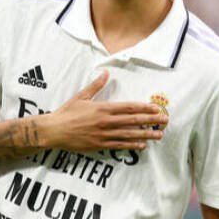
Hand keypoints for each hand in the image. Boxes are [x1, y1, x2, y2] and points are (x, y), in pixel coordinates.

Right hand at [38, 72, 167, 150]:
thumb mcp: (81, 96)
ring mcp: (104, 134)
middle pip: (133, 120)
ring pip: (130, 134)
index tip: (156, 108)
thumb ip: (96, 86)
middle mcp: (106, 121)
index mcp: (103, 108)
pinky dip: (132, 145)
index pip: (129, 107)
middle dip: (151, 120)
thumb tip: (106, 73)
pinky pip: (120, 145)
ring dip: (146, 134)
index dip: (144, 107)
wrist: (54, 131)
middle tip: (165, 120)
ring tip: (159, 135)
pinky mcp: (100, 145)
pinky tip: (142, 145)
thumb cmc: (66, 113)